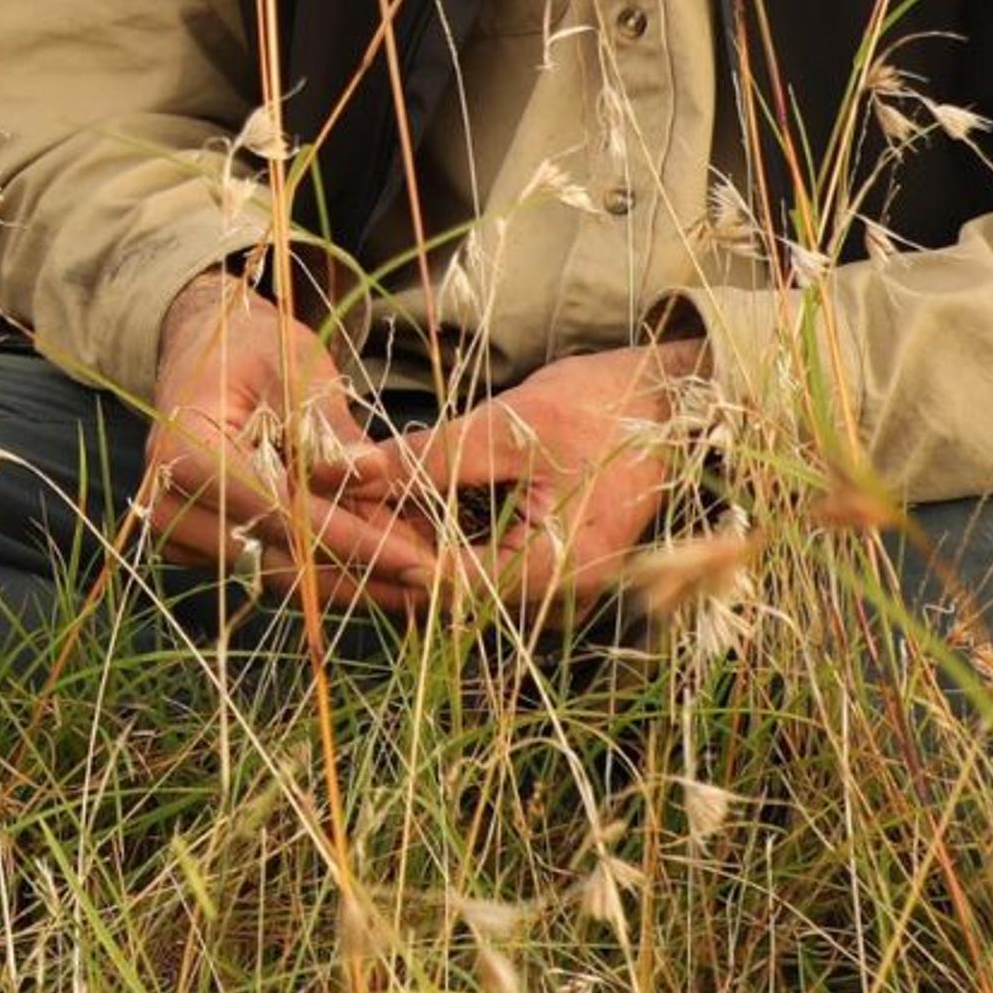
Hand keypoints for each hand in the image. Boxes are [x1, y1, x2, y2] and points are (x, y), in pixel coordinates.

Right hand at [134, 263, 452, 612]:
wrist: (205, 349)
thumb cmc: (252, 348)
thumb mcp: (296, 368)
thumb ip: (328, 428)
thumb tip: (373, 474)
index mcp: (183, 452)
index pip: (277, 513)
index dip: (353, 541)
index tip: (420, 561)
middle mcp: (167, 504)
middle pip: (276, 562)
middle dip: (362, 575)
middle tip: (438, 585)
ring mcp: (177, 532)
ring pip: (278, 578)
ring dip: (352, 583)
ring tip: (423, 584)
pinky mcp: (199, 548)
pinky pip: (271, 571)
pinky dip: (328, 572)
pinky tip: (385, 570)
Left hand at [332, 341, 707, 616]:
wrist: (677, 401)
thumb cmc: (608, 406)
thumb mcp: (515, 424)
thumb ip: (437, 456)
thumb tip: (360, 473)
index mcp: (557, 569)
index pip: (449, 582)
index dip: (384, 554)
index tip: (328, 528)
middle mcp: (554, 591)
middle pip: (446, 590)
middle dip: (381, 558)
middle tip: (314, 530)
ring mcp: (550, 578)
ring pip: (455, 577)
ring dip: (400, 548)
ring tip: (336, 520)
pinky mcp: (542, 555)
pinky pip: (473, 560)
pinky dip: (430, 538)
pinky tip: (385, 510)